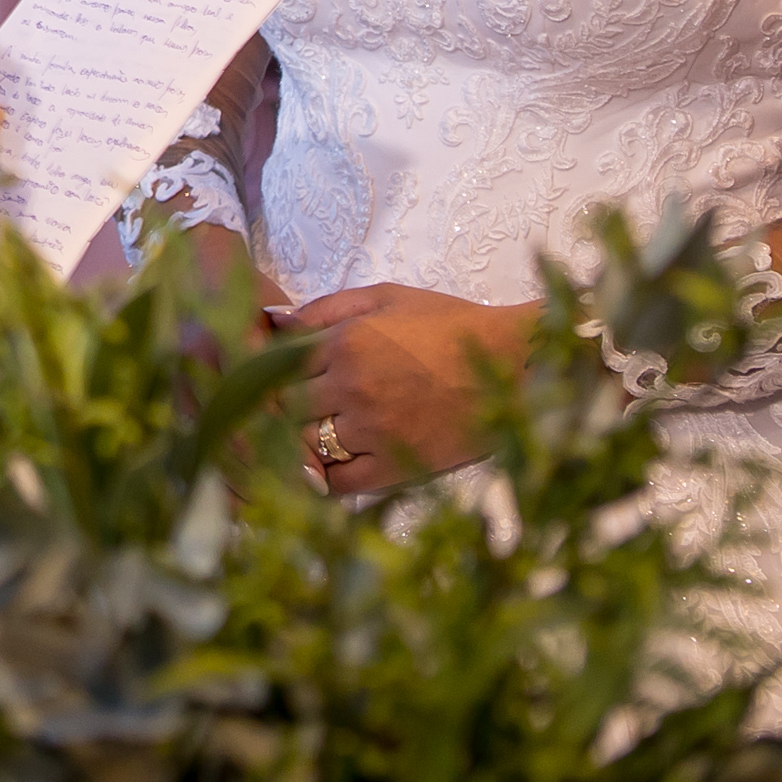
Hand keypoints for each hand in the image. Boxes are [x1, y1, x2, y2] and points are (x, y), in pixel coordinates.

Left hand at [279, 283, 538, 495]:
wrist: (514, 364)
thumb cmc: (450, 325)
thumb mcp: (385, 298)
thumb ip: (324, 308)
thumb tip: (273, 322)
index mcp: (346, 342)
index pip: (275, 366)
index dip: (266, 373)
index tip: (266, 378)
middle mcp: (353, 388)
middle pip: (284, 407)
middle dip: (280, 407)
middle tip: (283, 409)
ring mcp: (374, 431)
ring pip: (306, 446)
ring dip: (299, 442)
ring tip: (306, 435)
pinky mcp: (397, 468)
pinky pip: (339, 483)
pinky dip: (326, 478)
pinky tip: (327, 466)